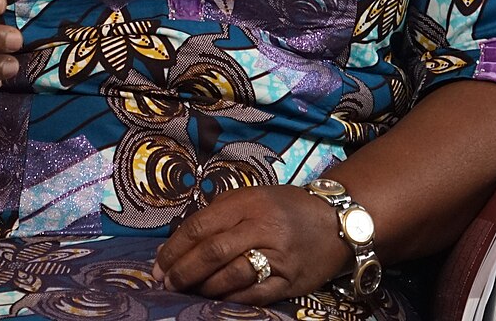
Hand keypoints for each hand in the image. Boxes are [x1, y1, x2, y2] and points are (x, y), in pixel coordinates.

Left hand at [152, 184, 351, 305]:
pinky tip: (216, 298)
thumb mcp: (254, 197)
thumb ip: (221, 214)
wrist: (337, 222)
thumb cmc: (287, 208)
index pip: (202, 225)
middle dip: (183, 270)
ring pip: (231, 274)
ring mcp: (279, 255)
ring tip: (189, 291)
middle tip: (166, 282)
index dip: (175, 247)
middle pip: (213, 251)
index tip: (159, 263)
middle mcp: (263, 226)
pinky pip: (254, 293)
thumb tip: (180, 242)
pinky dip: (230, 298)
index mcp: (249, 202)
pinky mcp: (291, 280)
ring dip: (204, 287)